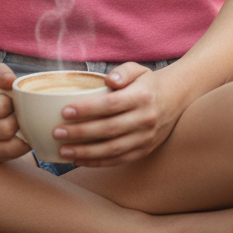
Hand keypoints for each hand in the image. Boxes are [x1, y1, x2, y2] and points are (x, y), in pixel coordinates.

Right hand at [0, 64, 31, 162]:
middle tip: (23, 112)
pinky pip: (10, 156)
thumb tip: (11, 81)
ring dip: (23, 134)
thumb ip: (0, 72)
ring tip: (25, 123)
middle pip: (6, 128)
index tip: (15, 99)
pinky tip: (25, 135)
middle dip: (20, 119)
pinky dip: (22, 146)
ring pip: (10, 146)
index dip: (14, 102)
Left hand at [51, 62, 179, 167]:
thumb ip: (122, 72)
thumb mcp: (138, 69)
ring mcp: (145, 138)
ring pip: (112, 149)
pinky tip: (79, 160)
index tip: (65, 111)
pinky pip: (118, 159)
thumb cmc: (148, 83)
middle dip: (80, 133)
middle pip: (108, 129)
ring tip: (63, 151)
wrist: (175, 99)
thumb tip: (109, 80)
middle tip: (57, 132)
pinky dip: (97, 162)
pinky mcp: (144, 151)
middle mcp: (145, 119)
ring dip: (86, 152)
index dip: (87, 109)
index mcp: (142, 97)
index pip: (110, 104)